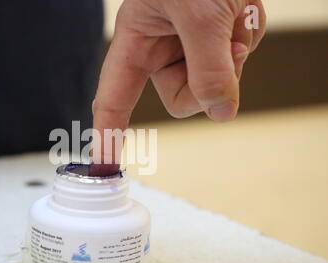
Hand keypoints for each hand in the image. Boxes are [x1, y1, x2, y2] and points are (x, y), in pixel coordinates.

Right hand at [91, 0, 265, 175]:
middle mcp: (159, 46)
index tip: (105, 161)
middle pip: (180, 96)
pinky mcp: (212, 39)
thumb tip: (221, 112)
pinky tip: (242, 14)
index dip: (108, 131)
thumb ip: (209, 68)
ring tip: (234, 17)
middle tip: (226, 51)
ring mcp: (187, 44)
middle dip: (207, 83)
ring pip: (210, 84)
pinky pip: (231, 64)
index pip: (113, 96)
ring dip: (232, 57)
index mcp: (136, 38)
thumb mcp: (202, 14)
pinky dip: (244, 42)